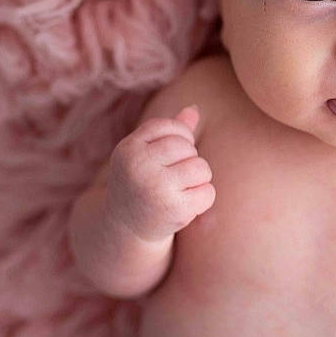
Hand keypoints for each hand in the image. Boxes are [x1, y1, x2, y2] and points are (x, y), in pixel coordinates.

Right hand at [105, 105, 215, 242]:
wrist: (126, 228)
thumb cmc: (141, 182)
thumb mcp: (145, 154)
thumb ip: (169, 131)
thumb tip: (194, 108)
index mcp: (128, 148)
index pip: (169, 126)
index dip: (180, 138)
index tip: (173, 154)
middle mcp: (138, 166)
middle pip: (186, 147)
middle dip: (189, 159)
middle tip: (176, 176)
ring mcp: (154, 188)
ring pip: (200, 167)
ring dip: (199, 178)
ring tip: (183, 189)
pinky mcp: (173, 209)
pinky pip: (208, 192)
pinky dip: (204, 198)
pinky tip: (187, 205)